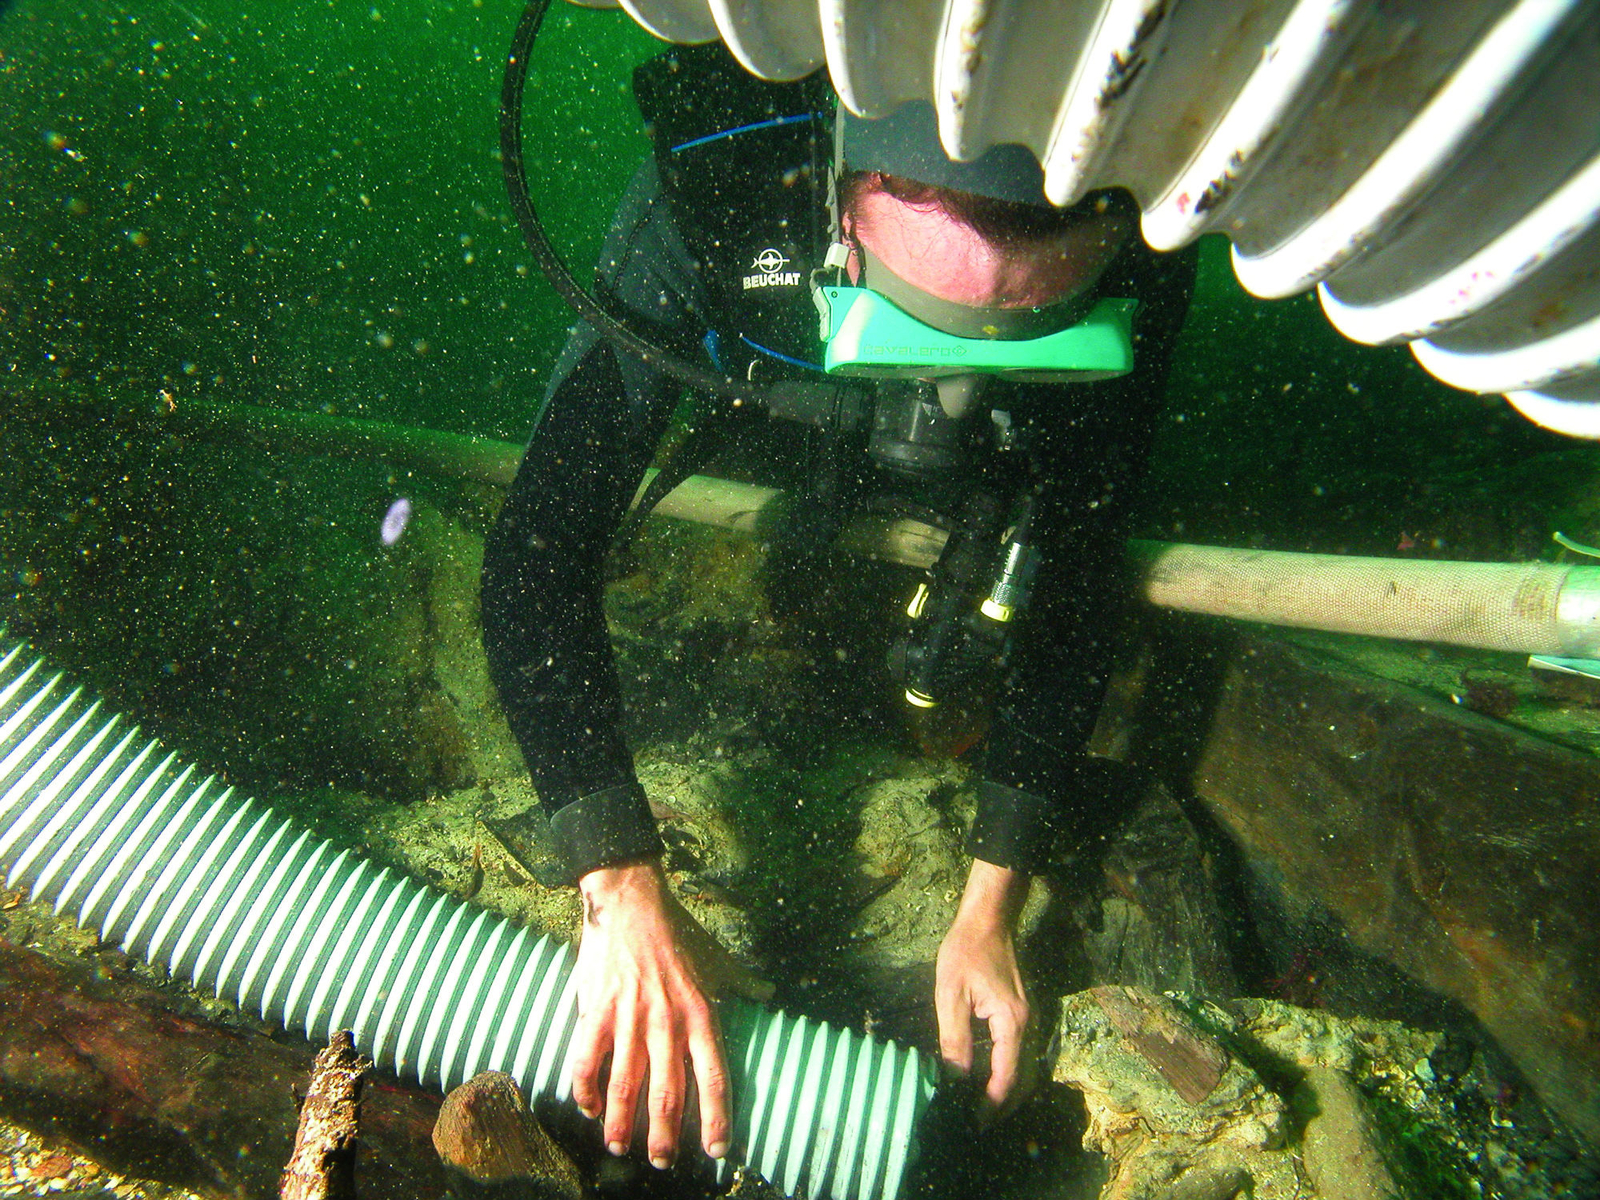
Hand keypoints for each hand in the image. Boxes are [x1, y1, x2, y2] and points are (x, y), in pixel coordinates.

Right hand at [570, 857, 730, 1168]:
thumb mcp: (717, 958)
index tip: (717, 1149)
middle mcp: (668, 1021)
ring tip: (619, 1147)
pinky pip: (588, 1058)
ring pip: (626, 1084)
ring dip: (621, 1122)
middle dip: (664, 1135)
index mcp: (701, 1013)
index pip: (714, 1077)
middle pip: (668, 1093)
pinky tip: (586, 1106)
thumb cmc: (677, 932)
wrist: (631, 900)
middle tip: (661, 1161)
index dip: (716, 1118)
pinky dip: (585, 1087)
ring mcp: (630, 1016)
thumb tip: (770, 994)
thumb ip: (742, 983)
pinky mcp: (597, 1008)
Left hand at [935, 858, 1030, 1116]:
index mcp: (1011, 1022)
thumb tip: (954, 1078)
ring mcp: (1025, 1018)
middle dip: (1004, 1104)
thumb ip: (955, 1039)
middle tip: (979, 1124)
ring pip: (1023, 1066)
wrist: (987, 919)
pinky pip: (1017, 1051)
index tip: (976, 1124)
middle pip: (1022, 1077)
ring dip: (1006, 1089)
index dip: (992, 1103)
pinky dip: (1007, 1071)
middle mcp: (1025, 1024)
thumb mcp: (951, 995)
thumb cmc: (966, 952)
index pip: (1007, 1075)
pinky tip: (986, 1077)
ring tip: (981, 1108)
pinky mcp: (1018, 1012)